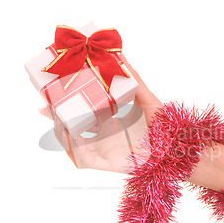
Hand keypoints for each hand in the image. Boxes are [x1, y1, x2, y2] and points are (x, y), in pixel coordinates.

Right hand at [39, 54, 161, 172]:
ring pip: (75, 146)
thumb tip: (119, 56)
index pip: (83, 115)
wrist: (178, 145)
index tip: (53, 95)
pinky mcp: (110, 165)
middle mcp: (105, 139)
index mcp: (111, 124)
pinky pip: (86, 160)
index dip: (67, 107)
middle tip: (45, 107)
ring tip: (56, 119)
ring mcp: (106, 153)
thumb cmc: (165, 125)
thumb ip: (133, 79)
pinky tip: (71, 136)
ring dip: (62, 133)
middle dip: (57, 120)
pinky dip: (76, 150)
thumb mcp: (147, 98)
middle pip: (74, 130)